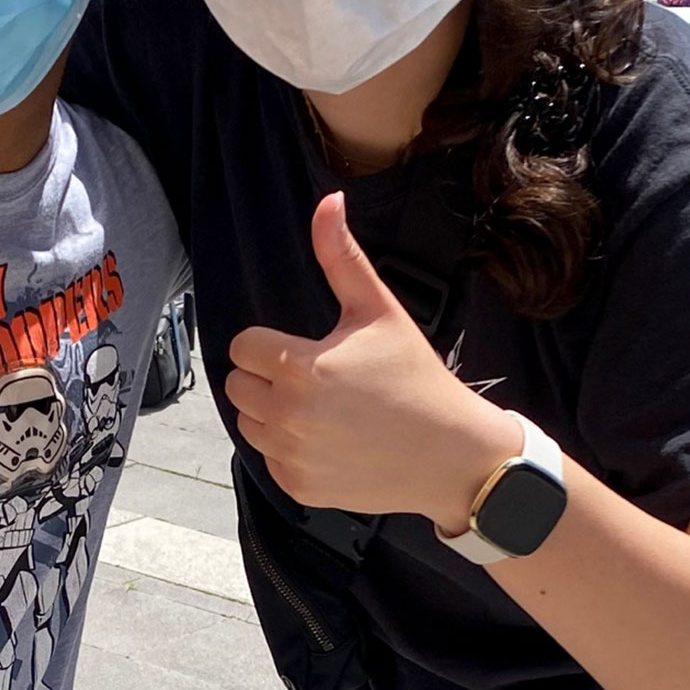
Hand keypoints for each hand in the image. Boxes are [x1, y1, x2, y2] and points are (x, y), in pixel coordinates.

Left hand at [225, 193, 521, 528]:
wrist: (451, 454)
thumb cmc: (415, 375)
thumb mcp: (379, 310)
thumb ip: (341, 256)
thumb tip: (328, 200)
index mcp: (302, 367)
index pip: (243, 346)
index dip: (272, 343)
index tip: (307, 348)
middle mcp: (289, 416)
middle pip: (238, 384)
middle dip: (267, 376)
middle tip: (316, 377)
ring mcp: (292, 456)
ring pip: (248, 422)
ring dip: (272, 412)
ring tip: (321, 407)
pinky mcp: (299, 488)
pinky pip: (269, 459)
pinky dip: (289, 450)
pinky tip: (330, 440)